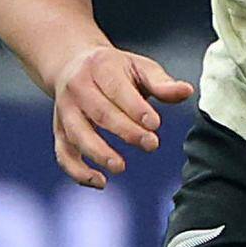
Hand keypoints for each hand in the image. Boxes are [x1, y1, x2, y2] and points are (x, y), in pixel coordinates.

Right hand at [48, 43, 191, 187]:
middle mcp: (77, 89)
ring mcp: (65, 111)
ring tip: (120, 167)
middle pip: (99, 113)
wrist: (72, 64)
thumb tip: (186, 91)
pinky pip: (63, 153)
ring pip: (77, 134)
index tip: (155, 124)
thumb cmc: (114, 69)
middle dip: (126, 131)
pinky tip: (99, 182)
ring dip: (98, 153)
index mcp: (100, 67)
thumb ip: (162, 82)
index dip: (135, 108)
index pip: (117, 90)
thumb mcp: (139, 67)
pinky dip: (77, 170)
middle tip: (151, 145)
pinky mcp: (59, 130)